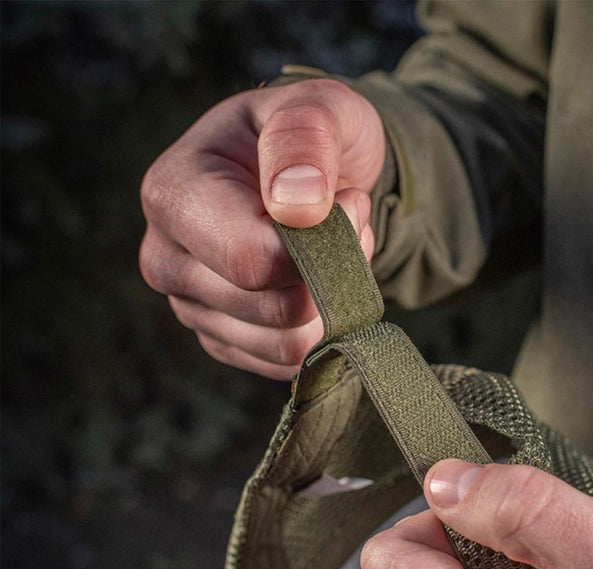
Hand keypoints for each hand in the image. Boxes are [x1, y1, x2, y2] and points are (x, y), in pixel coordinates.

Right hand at [139, 79, 384, 378]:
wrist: (309, 176)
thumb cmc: (310, 138)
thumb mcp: (319, 107)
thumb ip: (305, 137)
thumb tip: (296, 206)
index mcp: (173, 195)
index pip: (250, 259)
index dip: (320, 246)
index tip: (350, 203)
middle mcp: (167, 259)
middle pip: (274, 309)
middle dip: (332, 268)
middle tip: (344, 220)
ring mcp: (193, 307)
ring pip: (287, 343)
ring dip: (332, 297)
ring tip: (330, 245)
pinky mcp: (224, 341)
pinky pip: (288, 362)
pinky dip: (320, 325)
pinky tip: (313, 280)